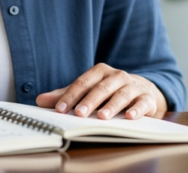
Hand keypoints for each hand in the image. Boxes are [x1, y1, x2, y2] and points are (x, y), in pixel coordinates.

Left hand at [36, 63, 166, 119]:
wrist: (143, 90)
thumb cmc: (111, 91)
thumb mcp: (89, 90)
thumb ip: (67, 95)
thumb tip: (40, 100)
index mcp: (101, 72)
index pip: (83, 82)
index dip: (71, 95)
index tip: (60, 108)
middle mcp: (118, 76)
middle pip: (102, 87)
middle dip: (90, 100)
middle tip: (79, 113)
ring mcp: (133, 86)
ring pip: (122, 94)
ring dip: (111, 105)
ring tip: (101, 117)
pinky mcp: (147, 98)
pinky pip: (142, 103)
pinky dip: (136, 110)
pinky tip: (129, 117)